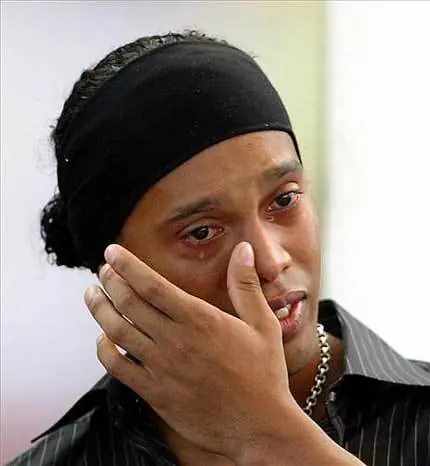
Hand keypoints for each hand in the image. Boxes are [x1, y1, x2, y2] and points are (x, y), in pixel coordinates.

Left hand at [84, 242, 297, 459]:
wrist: (259, 426)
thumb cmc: (263, 373)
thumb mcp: (262, 324)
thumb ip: (247, 285)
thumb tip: (244, 250)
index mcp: (199, 319)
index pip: (151, 285)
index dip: (127, 265)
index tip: (112, 252)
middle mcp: (175, 340)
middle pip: (128, 304)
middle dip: (110, 281)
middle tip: (103, 270)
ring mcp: (162, 368)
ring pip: (117, 332)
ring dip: (100, 310)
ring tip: (92, 295)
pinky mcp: (155, 393)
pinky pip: (118, 368)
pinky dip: (104, 350)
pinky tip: (102, 339)